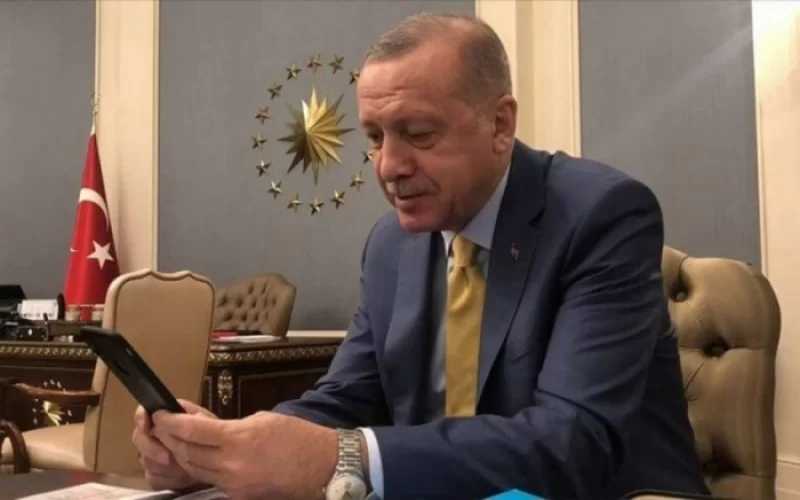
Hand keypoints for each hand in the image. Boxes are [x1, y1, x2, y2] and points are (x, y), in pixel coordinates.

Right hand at [132, 400, 214, 490]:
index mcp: (166, 416)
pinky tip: (183, 478)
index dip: (141, 419)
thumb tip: (159, 416)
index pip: (143, 413)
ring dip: (165, 466)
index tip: (148, 428)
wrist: (221, 459)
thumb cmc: (215, 434)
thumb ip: (182, 418)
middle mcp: (156, 434)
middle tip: (168, 457)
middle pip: (139, 439)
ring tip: (184, 468)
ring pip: (145, 461)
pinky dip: (168, 480)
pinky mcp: (158, 474)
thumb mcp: (205, 421)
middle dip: (153, 449)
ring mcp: (155, 455)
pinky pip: (153, 478)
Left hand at [151, 410, 337, 499]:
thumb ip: (233, 427)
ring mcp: (235, 484)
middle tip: (163, 427)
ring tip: (175, 442)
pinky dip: (201, 469)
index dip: (172, 423)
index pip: (192, 432)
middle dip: (171, 439)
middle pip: (188, 454)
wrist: (323, 465)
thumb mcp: (262, 420)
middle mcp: (232, 465)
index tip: (161, 415)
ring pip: (195, 470)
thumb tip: (211, 431)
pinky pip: (212, 481)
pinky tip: (199, 459)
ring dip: (182, 456)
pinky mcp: (241, 496)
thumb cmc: (298, 437)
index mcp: (239, 439)